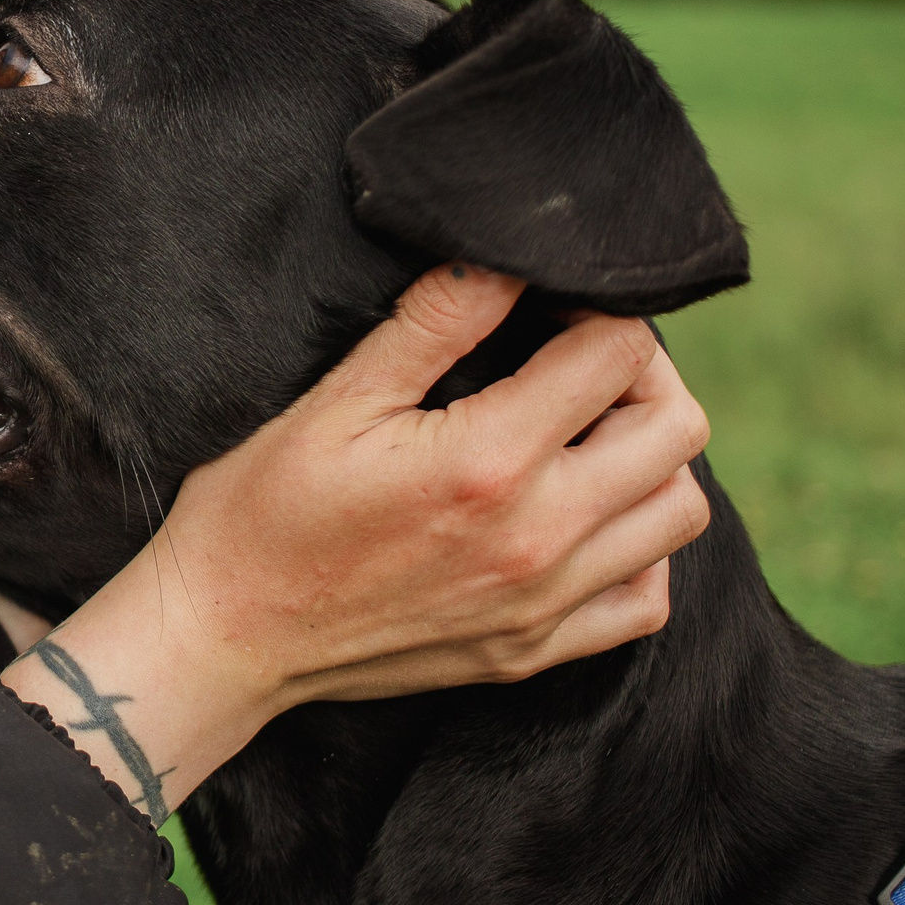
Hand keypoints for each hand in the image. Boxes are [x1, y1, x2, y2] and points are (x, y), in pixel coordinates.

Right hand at [0, 264, 708, 824]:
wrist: (224, 634)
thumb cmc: (261, 509)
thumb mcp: (335, 399)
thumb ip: (434, 321)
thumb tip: (503, 255)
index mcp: (487, 460)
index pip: (618, 353)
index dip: (592, 308)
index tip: (545, 309)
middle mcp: (536, 536)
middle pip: (677, 427)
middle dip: (639, 371)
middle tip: (575, 359)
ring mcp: (542, 603)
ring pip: (680, 511)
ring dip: (650, 457)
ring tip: (583, 434)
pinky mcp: (531, 649)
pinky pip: (647, 599)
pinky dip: (640, 548)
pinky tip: (581, 516)